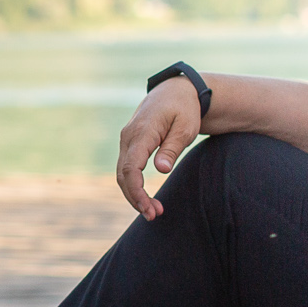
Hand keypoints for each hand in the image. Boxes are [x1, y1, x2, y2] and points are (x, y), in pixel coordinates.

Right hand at [116, 77, 202, 219]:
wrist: (177, 91)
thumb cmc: (184, 109)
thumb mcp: (186, 127)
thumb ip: (172, 148)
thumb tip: (161, 169)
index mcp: (142, 132)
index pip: (130, 168)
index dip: (136, 191)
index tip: (149, 208)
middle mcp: (129, 136)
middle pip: (123, 174)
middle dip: (135, 198)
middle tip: (154, 215)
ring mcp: (127, 139)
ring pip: (122, 173)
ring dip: (134, 194)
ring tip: (153, 211)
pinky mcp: (130, 143)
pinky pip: (126, 167)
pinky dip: (133, 184)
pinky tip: (146, 197)